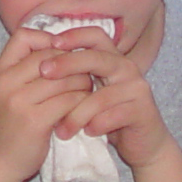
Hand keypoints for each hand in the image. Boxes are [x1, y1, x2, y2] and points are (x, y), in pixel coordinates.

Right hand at [0, 24, 83, 181]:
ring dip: (83, 83)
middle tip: (85, 73)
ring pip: (65, 78)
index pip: (24, 36)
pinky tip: (82, 108)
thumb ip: (29, 67)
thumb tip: (65, 42)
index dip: (48, 39)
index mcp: (1, 70)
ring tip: (86, 91)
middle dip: (74, 63)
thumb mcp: (12, 89)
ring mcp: (19, 101)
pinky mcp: (35, 121)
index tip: (62, 54)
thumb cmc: (14, 122)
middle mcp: (7, 82)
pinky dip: (82, 102)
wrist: (2, 160)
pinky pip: (69, 100)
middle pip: (51, 56)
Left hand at [43, 30, 173, 168]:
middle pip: (96, 58)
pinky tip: (87, 133)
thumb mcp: (91, 94)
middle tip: (43, 72)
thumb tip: (39, 64)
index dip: (74, 35)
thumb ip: (75, 78)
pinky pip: (112, 116)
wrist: (143, 145)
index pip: (96, 36)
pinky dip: (96, 126)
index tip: (50, 42)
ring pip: (100, 96)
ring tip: (61, 130)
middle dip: (67, 63)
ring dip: (76, 114)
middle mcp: (127, 69)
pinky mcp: (143, 111)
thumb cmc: (109, 118)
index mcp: (113, 60)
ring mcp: (137, 89)